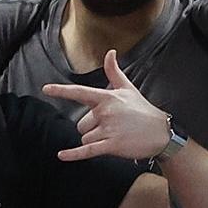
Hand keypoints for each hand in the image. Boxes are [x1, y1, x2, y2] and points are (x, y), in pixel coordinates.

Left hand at [43, 50, 170, 160]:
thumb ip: (114, 72)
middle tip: (112, 126)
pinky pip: (87, 150)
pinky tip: (62, 155)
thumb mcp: (128, 89)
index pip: (80, 92)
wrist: (161, 133)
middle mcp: (106, 112)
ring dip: (95, 140)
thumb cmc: (142, 110)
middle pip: (81, 124)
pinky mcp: (112, 145)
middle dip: (92, 128)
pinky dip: (74, 154)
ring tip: (114, 135)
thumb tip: (110, 53)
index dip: (62, 91)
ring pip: (85, 137)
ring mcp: (109, 129)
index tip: (46, 89)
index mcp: (107, 98)